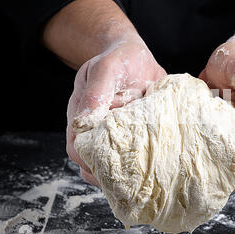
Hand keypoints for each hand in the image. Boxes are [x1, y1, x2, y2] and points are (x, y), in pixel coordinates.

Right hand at [66, 37, 166, 185]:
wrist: (135, 57)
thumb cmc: (118, 61)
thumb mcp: (105, 70)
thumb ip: (95, 94)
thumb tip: (83, 124)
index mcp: (83, 117)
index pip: (77, 149)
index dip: (89, 161)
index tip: (108, 166)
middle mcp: (98, 130)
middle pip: (96, 163)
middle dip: (111, 173)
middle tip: (131, 176)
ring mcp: (118, 135)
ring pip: (117, 163)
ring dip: (129, 169)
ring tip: (146, 171)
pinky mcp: (136, 135)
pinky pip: (138, 154)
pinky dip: (146, 159)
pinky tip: (157, 160)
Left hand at [199, 35, 234, 188]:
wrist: (232, 56)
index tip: (227, 179)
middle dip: (226, 180)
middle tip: (202, 183)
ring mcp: (231, 135)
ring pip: (225, 162)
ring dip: (211, 171)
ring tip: (190, 175)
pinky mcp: (215, 131)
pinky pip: (209, 149)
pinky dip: (199, 155)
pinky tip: (182, 157)